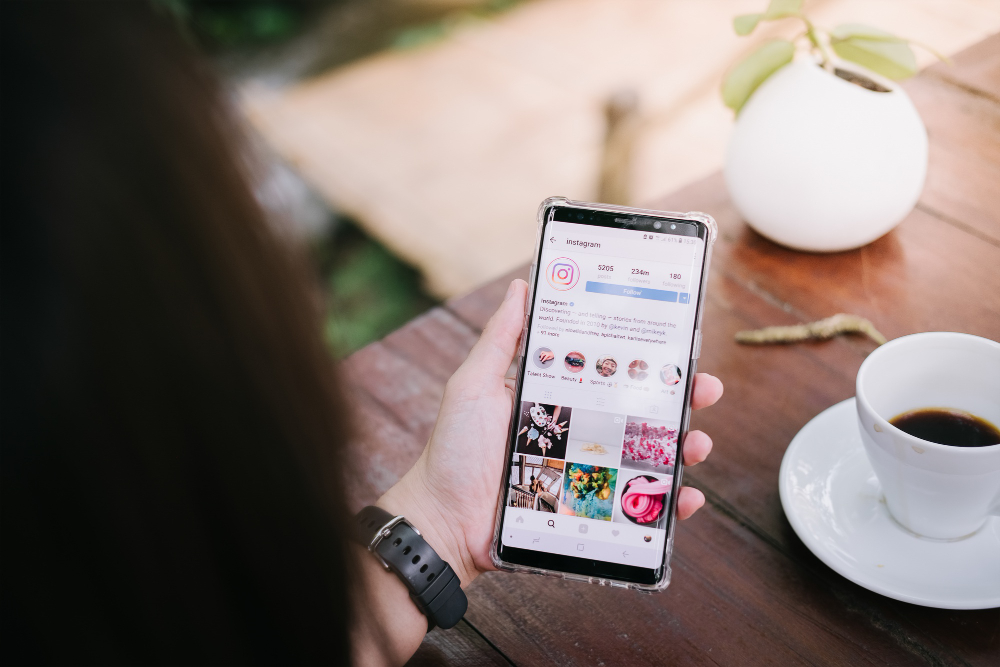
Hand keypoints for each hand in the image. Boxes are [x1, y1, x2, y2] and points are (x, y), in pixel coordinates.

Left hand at [380, 279, 722, 586]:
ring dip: (685, 448)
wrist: (442, 522)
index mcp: (560, 397)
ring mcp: (590, 473)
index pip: (614, 371)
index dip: (649, 358)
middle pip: (644, 411)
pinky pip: (641, 508)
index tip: (679, 342)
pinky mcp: (592, 512)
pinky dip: (670, 503)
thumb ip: (500, 340)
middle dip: (683, 398)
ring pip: (651, 457)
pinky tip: (687, 495)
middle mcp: (582, 431)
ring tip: (697, 443)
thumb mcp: (474, 386)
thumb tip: (522, 286)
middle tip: (705, 388)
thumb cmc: (454, 451)